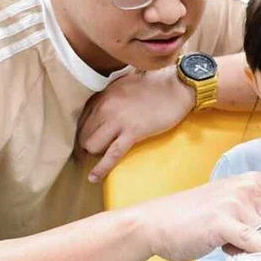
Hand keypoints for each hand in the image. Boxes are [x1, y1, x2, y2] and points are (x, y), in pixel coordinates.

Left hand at [77, 66, 195, 182]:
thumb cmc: (158, 84)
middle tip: (95, 151)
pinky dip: (101, 168)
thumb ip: (112, 94)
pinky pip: (112, 154)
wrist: (178, 86)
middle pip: (84, 133)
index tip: (86, 139)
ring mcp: (119, 120)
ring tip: (100, 157)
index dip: (83, 131)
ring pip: (93, 144)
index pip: (82, 118)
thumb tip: (106, 105)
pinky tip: (93, 177)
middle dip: (88, 144)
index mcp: (105, 95)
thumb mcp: (127, 83)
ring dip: (95, 153)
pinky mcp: (133, 132)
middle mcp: (106, 107)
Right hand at [138, 172, 260, 260]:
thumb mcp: (238, 204)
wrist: (157, 222)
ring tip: (231, 245)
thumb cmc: (199, 218)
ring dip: (256, 252)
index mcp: (257, 181)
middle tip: (243, 244)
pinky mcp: (223, 220)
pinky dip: (259, 257)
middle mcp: (251, 186)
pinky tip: (243, 260)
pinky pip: (256, 244)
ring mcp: (237, 201)